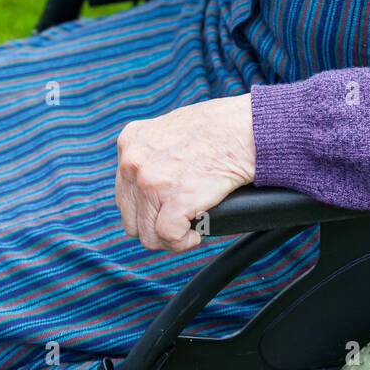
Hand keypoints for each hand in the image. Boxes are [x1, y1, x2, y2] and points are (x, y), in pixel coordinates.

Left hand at [115, 94, 255, 251]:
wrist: (245, 129)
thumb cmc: (219, 128)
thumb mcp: (170, 129)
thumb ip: (153, 152)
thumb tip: (150, 182)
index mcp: (131, 141)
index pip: (125, 192)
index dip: (146, 207)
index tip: (165, 208)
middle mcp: (133, 161)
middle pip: (131, 217)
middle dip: (155, 225)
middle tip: (179, 221)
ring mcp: (151, 182)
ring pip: (147, 234)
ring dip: (170, 237)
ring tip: (189, 228)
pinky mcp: (174, 201)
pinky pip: (169, 237)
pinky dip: (183, 242)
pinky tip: (196, 234)